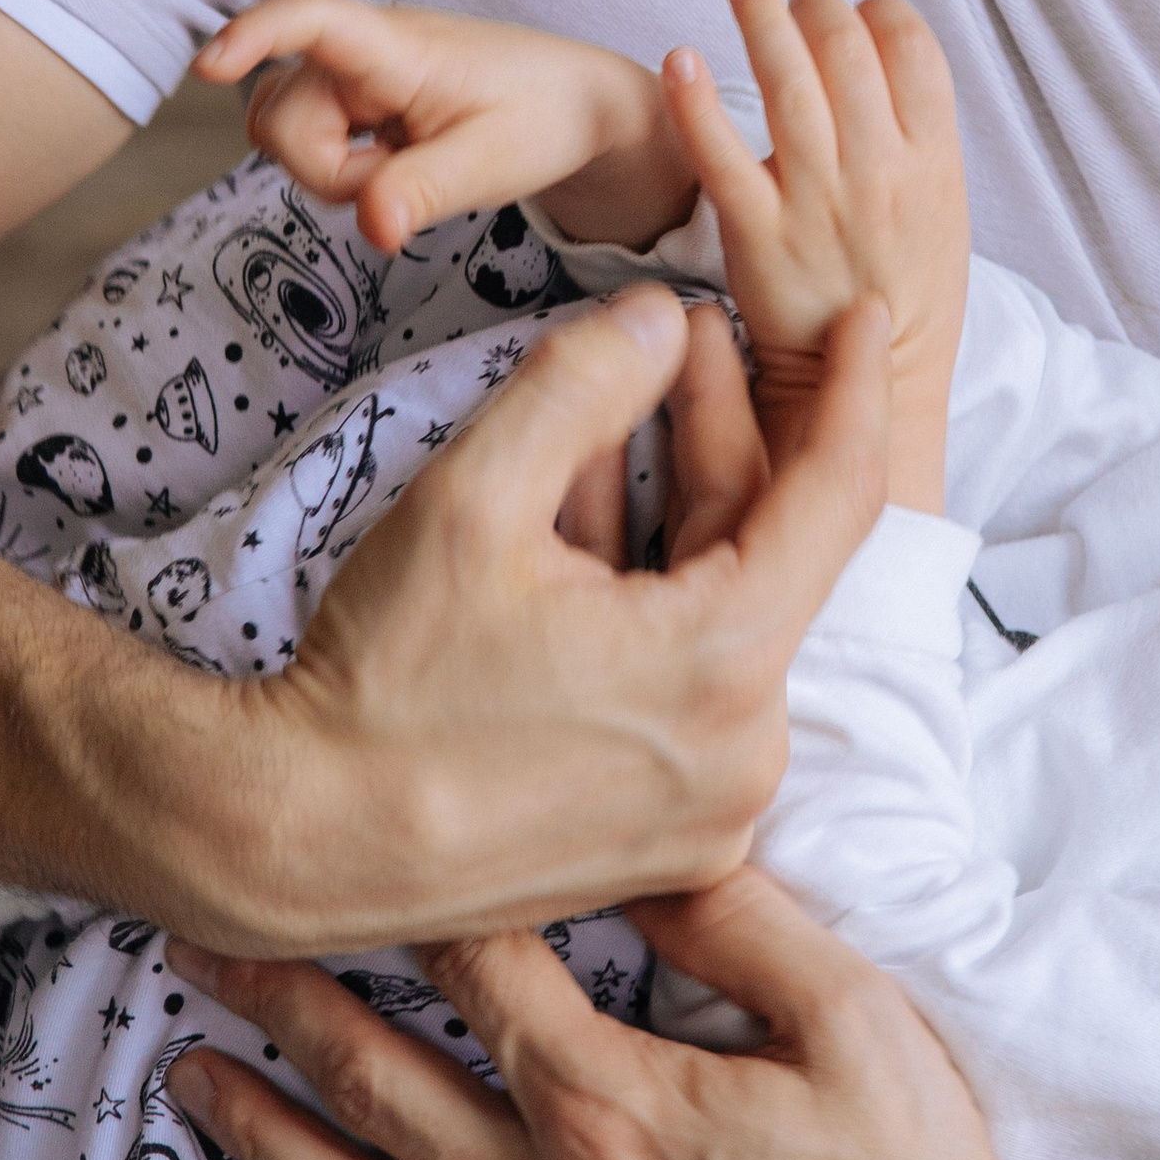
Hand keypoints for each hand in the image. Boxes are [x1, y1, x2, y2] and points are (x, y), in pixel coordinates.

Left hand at [160, 866, 1159, 1159]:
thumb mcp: (852, 1014)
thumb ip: (740, 923)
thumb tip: (652, 840)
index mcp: (614, 1100)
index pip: (477, 969)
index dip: (408, 892)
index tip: (345, 826)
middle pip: (383, 1081)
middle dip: (283, 1001)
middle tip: (201, 937)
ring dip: (271, 1142)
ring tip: (191, 1080)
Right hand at [184, 283, 890, 950]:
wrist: (298, 838)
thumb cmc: (379, 677)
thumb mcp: (472, 498)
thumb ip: (581, 385)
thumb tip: (663, 315)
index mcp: (721, 668)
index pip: (836, 499)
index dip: (853, 391)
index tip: (861, 316)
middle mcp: (744, 754)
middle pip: (769, 558)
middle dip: (728, 436)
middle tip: (692, 335)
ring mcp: (712, 812)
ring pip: (726, 622)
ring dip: (680, 517)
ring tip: (621, 415)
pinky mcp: (670, 844)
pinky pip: (692, 693)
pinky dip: (658, 606)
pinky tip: (594, 521)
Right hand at [197, 0, 689, 255]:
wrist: (579, 105)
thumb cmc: (544, 119)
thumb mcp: (495, 163)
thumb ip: (427, 191)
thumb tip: (371, 226)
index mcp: (399, 47)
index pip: (312, 17)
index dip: (253, 35)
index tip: (206, 66)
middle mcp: (363, 49)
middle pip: (282, 114)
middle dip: (326, 170)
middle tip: (403, 185)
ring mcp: (353, 75)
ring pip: (286, 131)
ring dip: (333, 172)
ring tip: (406, 173)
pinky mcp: (354, 100)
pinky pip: (309, 140)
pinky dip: (341, 168)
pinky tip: (392, 167)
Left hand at [667, 0, 968, 507]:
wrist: (874, 388)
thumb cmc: (907, 300)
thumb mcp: (944, 213)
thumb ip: (916, 141)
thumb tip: (883, 68)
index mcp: (935, 161)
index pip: (913, 49)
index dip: (880, 13)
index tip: (856, 10)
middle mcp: (880, 171)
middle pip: (848, 51)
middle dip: (817, 5)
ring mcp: (818, 200)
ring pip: (789, 85)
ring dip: (763, 17)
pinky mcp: (758, 233)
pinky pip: (722, 156)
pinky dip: (698, 104)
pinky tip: (681, 60)